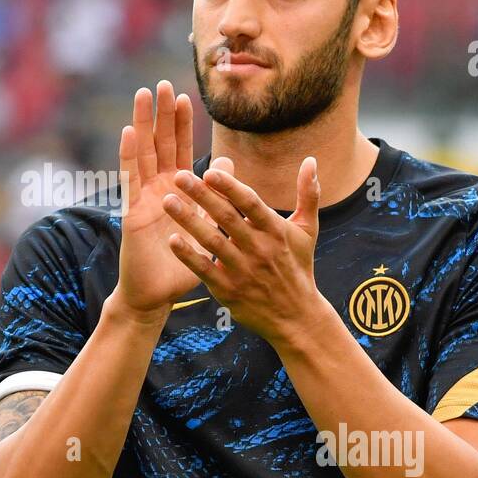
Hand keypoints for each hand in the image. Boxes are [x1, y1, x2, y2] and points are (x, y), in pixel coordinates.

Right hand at [113, 80, 213, 319]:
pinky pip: (130, 179)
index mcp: (178, 190)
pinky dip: (129, 155)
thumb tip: (229, 163)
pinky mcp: (132, 211)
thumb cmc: (184, 263)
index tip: (185, 96)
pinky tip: (130, 131)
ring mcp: (143, 197)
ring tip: (145, 95)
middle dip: (161, 115)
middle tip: (162, 83)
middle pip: (160, 144)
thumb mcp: (207, 225)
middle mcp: (158, 189)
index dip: (182, 124)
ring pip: (143, 152)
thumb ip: (217, 194)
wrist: (158, 294)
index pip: (181, 150)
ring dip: (143, 123)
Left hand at [160, 156, 323, 346]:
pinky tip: (172, 241)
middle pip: (226, 218)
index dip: (230, 187)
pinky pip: (205, 270)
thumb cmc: (299, 267)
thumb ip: (308, 194)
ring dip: (188, 220)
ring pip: (212, 241)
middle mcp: (258, 249)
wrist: (297, 318)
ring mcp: (242, 271)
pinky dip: (188, 256)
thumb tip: (310, 159)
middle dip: (201, 195)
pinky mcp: (228, 291)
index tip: (209, 171)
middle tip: (178, 176)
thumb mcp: (307, 230)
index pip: (250, 203)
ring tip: (167, 201)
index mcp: (275, 230)